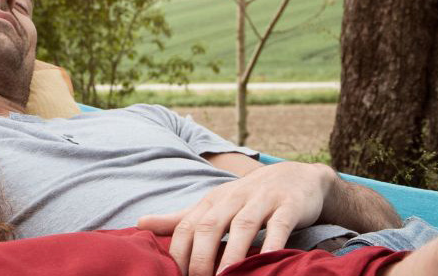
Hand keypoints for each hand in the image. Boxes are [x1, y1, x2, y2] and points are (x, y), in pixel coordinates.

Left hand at [139, 162, 336, 275]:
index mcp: (212, 201)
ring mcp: (262, 200)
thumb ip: (180, 218)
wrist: (297, 176)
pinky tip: (267, 261)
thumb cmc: (248, 198)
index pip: (187, 226)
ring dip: (232, 253)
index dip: (178, 251)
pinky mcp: (289, 206)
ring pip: (243, 226)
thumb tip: (140, 224)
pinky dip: (273, 243)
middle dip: (200, 256)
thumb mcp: (213, 205)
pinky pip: (280, 225)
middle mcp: (233, 198)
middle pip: (210, 226)